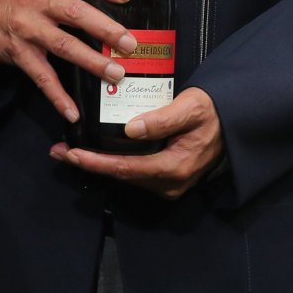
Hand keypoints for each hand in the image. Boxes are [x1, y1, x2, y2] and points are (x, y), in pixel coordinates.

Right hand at [0, 0, 136, 122]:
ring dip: (91, 61)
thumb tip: (119, 5)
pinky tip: (73, 112)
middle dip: (105, 29)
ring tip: (116, 73)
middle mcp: (37, 2)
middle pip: (74, 13)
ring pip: (63, 45)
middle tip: (129, 44)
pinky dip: (58, 96)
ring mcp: (27, 29)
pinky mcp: (20, 53)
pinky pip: (42, 77)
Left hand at [50, 86, 223, 197]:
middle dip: (88, 163)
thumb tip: (130, 129)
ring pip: (125, 175)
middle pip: (121, 175)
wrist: (233, 122)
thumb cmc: (212, 112)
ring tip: (68, 151)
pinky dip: (111, 163)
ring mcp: (168, 184)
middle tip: (58, 151)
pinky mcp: (166, 178)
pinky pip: (133, 172)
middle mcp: (170, 183)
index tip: (71, 153)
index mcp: (175, 167)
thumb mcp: (191, 108)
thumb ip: (162, 119)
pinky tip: (94, 152)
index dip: (96, 162)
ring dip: (97, 164)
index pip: (126, 168)